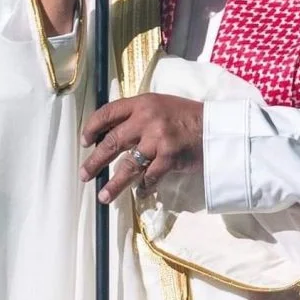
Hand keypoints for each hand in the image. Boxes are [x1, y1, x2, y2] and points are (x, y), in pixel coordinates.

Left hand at [79, 94, 203, 202]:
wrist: (215, 128)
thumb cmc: (186, 117)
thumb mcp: (159, 106)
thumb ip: (137, 116)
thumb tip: (111, 135)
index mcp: (142, 102)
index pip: (108, 112)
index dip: (92, 127)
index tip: (84, 141)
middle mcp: (146, 118)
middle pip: (112, 141)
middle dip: (95, 161)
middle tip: (84, 174)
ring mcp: (157, 138)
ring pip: (127, 165)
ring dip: (113, 184)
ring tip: (103, 196)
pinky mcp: (169, 157)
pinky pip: (149, 177)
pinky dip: (144, 187)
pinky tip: (141, 193)